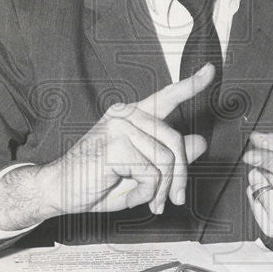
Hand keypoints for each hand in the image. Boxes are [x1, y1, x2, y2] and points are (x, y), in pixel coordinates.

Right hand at [0, 64, 214, 229]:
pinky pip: (151, 173)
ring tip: (151, 201)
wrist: (60, 191)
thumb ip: (169, 156)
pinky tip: (134, 194)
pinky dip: (147, 191)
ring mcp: (120, 127)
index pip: (166, 97)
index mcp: (132, 117)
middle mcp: (126, 115)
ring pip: (166, 160)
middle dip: (179, 176)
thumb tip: (200, 141)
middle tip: (175, 199)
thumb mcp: (142, 172)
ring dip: (162, 189)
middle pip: (175, 143)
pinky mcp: (115, 145)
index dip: (191, 85)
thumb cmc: (98, 182)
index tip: (211, 70)